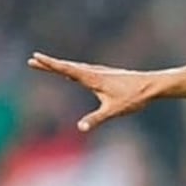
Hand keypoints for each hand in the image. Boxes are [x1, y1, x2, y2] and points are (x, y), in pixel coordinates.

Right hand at [27, 53, 157, 131]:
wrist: (153, 86)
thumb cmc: (134, 97)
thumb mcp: (113, 111)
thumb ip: (96, 119)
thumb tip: (81, 128)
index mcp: (93, 78)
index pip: (66, 70)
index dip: (50, 65)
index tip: (35, 58)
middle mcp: (96, 72)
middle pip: (68, 67)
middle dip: (50, 65)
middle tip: (33, 61)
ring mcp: (102, 72)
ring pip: (77, 68)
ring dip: (61, 66)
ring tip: (48, 65)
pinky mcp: (108, 75)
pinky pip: (86, 70)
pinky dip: (74, 69)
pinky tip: (75, 73)